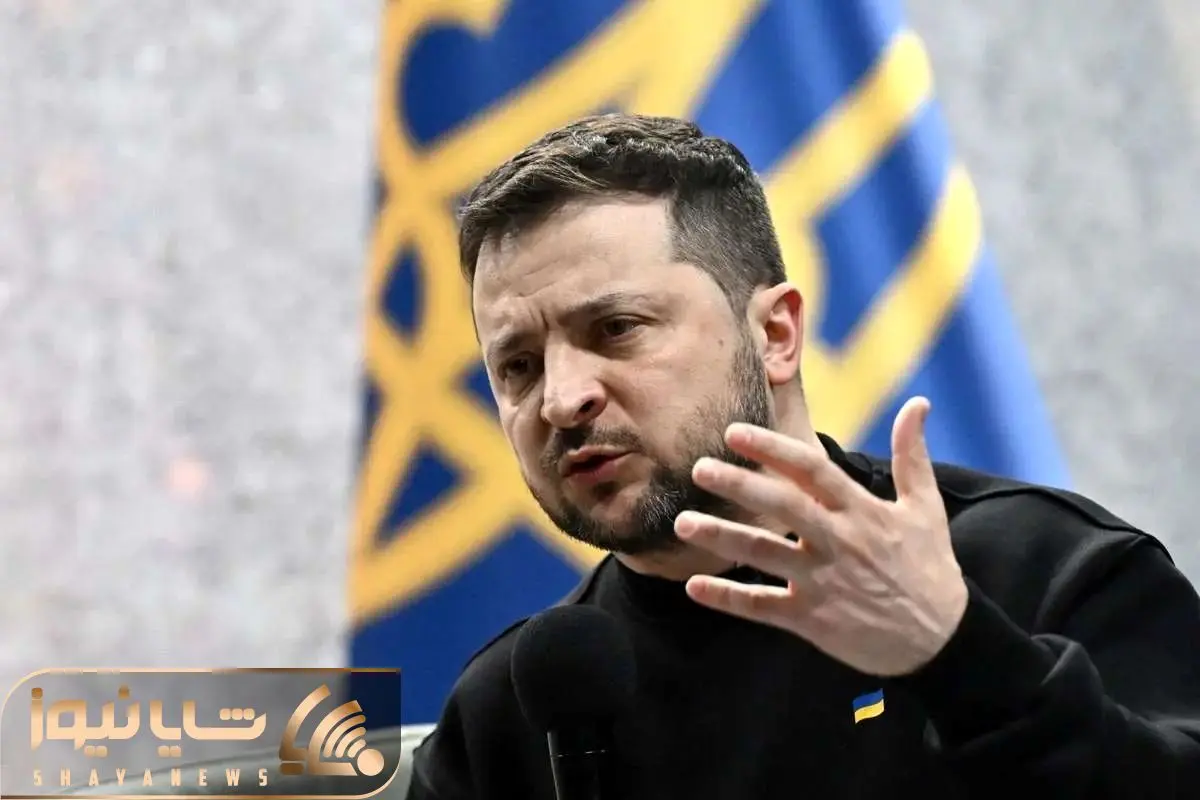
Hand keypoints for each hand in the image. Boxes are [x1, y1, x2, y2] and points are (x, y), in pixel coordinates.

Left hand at [675, 397, 968, 676]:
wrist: (943, 641)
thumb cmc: (929, 568)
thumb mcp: (927, 509)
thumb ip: (912, 456)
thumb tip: (918, 403)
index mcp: (863, 512)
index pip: (812, 471)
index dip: (773, 449)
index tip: (734, 432)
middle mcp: (839, 543)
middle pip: (783, 507)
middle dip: (740, 485)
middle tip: (699, 468)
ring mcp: (823, 582)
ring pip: (764, 556)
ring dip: (722, 538)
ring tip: (683, 522)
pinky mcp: (812, 619)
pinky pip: (763, 608)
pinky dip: (728, 598)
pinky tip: (693, 586)